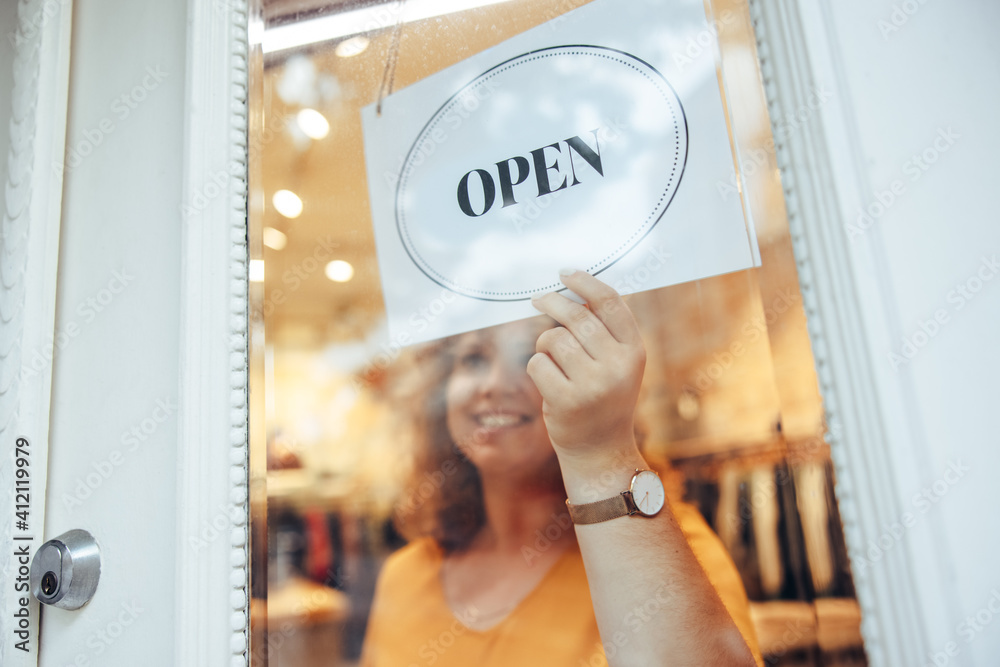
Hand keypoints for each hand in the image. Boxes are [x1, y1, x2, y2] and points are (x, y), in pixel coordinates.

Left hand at [527, 270, 645, 464]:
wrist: (600, 450)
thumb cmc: (603, 397)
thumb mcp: (617, 363)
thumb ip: (603, 331)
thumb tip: (573, 292)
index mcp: (635, 351)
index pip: (610, 303)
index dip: (585, 282)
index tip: (565, 273)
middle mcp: (618, 365)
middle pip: (576, 316)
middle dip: (552, 302)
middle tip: (537, 298)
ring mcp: (593, 384)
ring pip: (553, 338)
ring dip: (545, 345)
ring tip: (555, 364)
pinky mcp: (567, 400)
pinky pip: (537, 363)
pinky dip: (537, 368)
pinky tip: (550, 383)